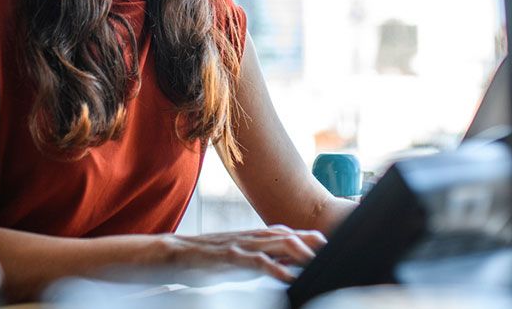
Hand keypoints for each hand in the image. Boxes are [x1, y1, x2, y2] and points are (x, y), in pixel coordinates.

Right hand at [156, 225, 327, 281]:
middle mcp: (253, 237)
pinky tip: (288, 277)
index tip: (331, 246)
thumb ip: (267, 261)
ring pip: (277, 243)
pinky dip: (275, 268)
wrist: (178, 253)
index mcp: (258, 238)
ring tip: (317, 261)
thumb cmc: (211, 259)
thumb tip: (291, 267)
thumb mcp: (244, 259)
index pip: (291, 234)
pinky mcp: (231, 255)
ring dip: (300, 251)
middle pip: (290, 235)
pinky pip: (257, 261)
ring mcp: (242, 244)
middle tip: (333, 251)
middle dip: (313, 242)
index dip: (311, 239)